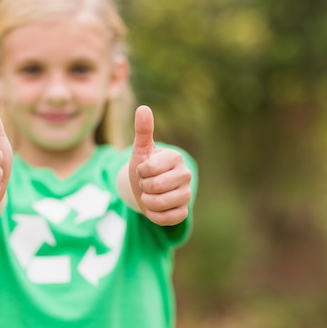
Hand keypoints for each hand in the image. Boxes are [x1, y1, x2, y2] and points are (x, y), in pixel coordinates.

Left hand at [128, 105, 191, 225]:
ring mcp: (186, 194)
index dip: (140, 172)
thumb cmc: (142, 167)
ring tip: (149, 195)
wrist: (143, 188)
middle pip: (156, 187)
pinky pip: (168, 218)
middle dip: (143, 187)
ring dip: (147, 202)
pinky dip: (155, 216)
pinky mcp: (184, 211)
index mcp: (175, 158)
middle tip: (145, 184)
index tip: (142, 170)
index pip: (151, 169)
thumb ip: (142, 131)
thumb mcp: (140, 150)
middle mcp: (185, 174)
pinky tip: (154, 208)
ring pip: (161, 204)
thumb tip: (143, 108)